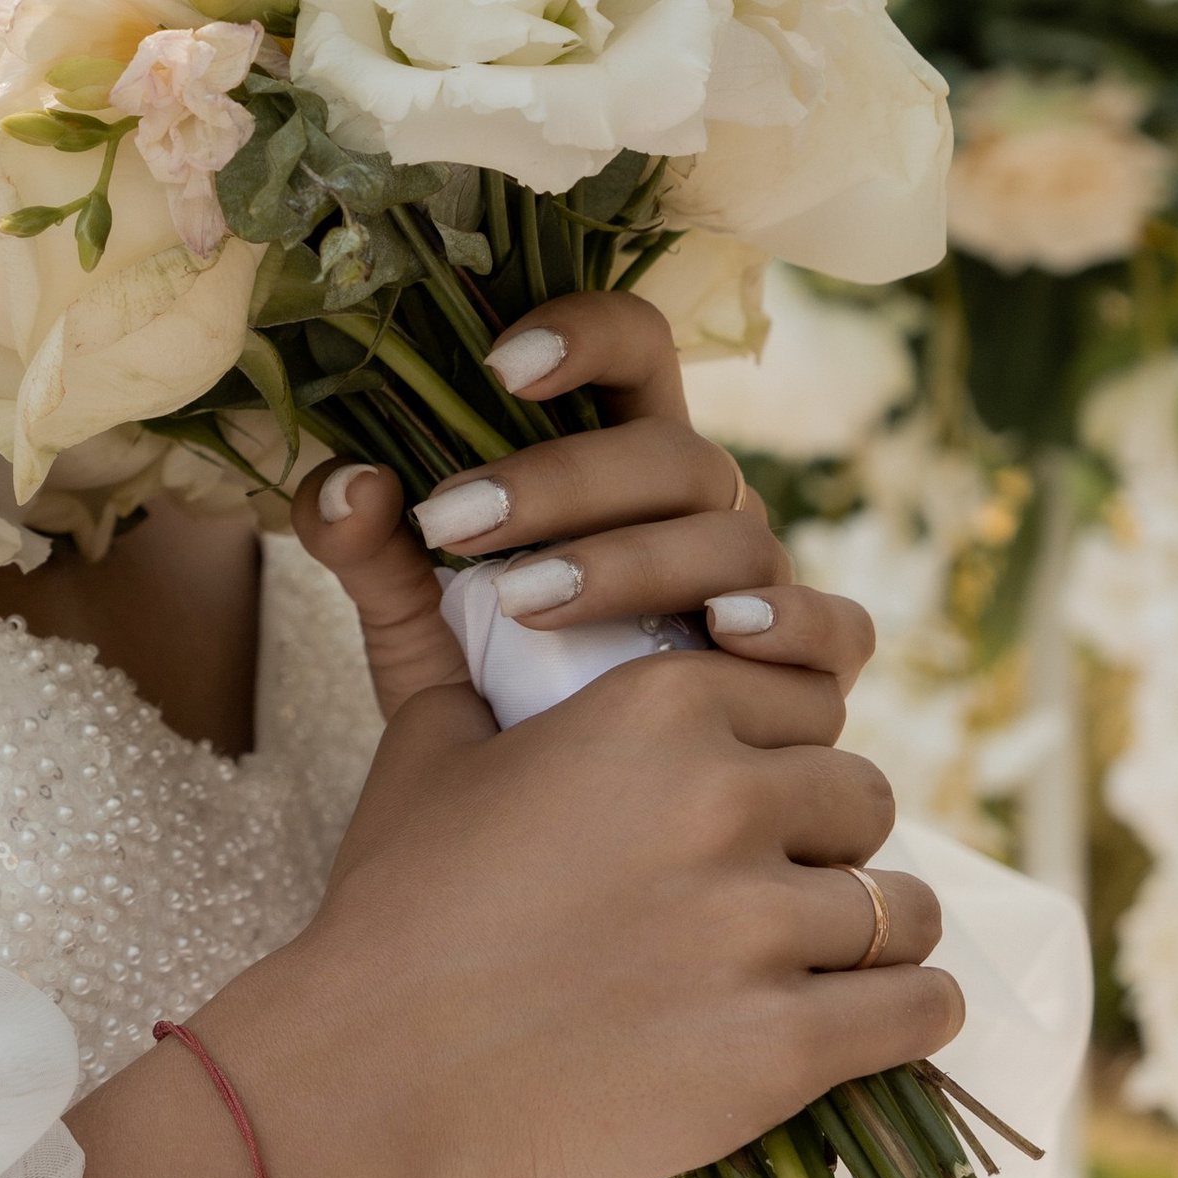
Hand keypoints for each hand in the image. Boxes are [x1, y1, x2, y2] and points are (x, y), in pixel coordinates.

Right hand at [238, 611, 956, 1177]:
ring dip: (865, 939)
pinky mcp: (781, 1045)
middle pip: (863, 796)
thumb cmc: (394, 906)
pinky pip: (921, 1006)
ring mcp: (756, 924)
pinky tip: (854, 1027)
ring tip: (805, 970)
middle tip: (758, 899)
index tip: (739, 804)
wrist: (370, 1077)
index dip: (773, 755)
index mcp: (653, 704)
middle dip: (819, 846)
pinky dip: (902, 1018)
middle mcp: (720, 795)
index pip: (801, 701)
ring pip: (904, 906)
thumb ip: (464, 636)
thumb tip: (380, 506)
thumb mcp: (430, 739)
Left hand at [290, 288, 874, 723]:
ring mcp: (766, 584)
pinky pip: (836, 629)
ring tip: (527, 602)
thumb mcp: (420, 634)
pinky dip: (790, 623)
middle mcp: (705, 508)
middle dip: (562, 480)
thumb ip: (372, 555)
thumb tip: (342, 482)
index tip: (495, 366)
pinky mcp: (810, 672)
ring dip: (630, 562)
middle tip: (455, 523)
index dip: (585, 336)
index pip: (636, 353)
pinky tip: (719, 634)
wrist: (563, 841)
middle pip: (674, 452)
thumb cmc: (501, 703)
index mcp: (622, 465)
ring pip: (734, 535)